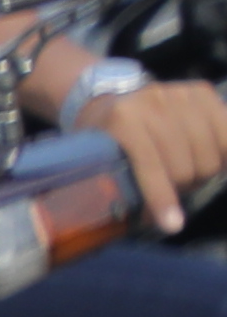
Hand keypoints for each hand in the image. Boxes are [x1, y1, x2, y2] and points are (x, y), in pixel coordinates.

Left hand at [74, 68, 226, 228]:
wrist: (111, 98)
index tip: (172, 225)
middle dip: (183, 185)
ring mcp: (179, 93)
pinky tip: (218, 161)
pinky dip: (225, 153)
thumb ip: (122, 186)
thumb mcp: (101, 160)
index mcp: (123, 119)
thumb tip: (154, 221)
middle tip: (174, 185)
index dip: (162, 198)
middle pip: (186, 164)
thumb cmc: (107, 139)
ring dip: (204, 171)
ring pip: (211, 153)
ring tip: (189, 170)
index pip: (151, 165)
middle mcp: (152, 101)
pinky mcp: (202, 91)